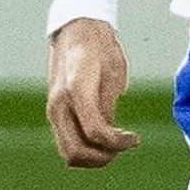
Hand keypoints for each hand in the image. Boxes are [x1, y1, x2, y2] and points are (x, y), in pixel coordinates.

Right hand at [47, 17, 139, 167]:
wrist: (76, 31)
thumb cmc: (100, 48)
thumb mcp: (114, 73)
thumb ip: (108, 106)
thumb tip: (109, 137)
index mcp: (77, 89)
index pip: (95, 132)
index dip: (118, 143)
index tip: (135, 139)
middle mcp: (59, 103)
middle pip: (76, 152)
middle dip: (103, 157)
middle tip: (124, 145)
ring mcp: (54, 110)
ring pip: (68, 153)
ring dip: (94, 157)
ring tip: (116, 144)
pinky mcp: (55, 113)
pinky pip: (67, 143)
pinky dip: (86, 149)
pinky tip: (105, 138)